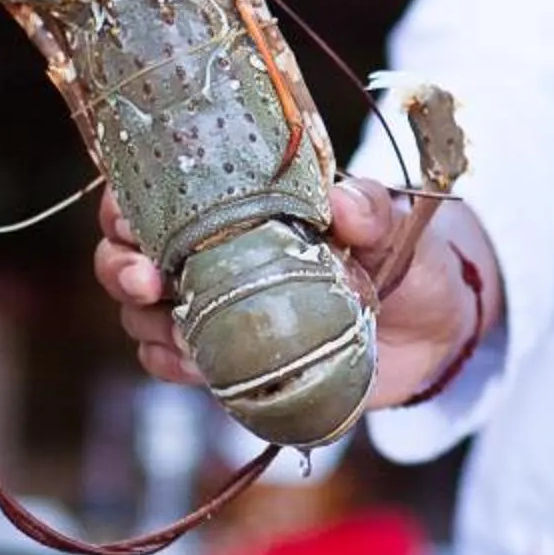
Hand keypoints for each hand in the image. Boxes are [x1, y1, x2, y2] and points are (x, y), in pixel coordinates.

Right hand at [94, 181, 490, 408]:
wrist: (433, 329)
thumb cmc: (405, 255)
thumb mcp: (395, 222)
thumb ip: (370, 209)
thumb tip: (343, 204)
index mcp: (238, 201)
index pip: (157, 191)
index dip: (126, 203)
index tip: (131, 219)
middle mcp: (210, 250)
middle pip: (126, 252)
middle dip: (120, 267)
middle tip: (148, 281)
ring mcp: (212, 306)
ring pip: (139, 311)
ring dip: (145, 321)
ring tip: (182, 331)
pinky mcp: (226, 359)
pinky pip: (170, 362)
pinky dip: (169, 364)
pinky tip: (194, 364)